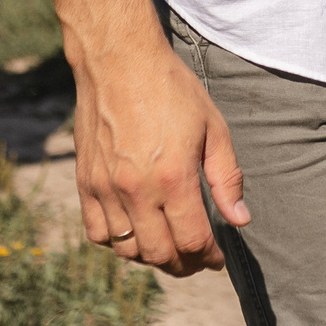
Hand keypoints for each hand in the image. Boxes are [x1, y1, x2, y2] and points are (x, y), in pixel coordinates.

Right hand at [70, 44, 249, 276]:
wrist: (119, 61)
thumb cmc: (171, 89)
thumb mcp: (213, 128)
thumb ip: (226, 178)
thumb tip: (240, 220)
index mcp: (173, 177)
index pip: (192, 241)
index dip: (209, 257)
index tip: (217, 258)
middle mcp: (136, 190)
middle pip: (160, 254)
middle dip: (183, 265)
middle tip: (196, 258)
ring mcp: (106, 188)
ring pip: (127, 249)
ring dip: (151, 257)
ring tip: (168, 246)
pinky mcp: (85, 182)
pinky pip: (96, 233)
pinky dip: (117, 242)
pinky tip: (135, 231)